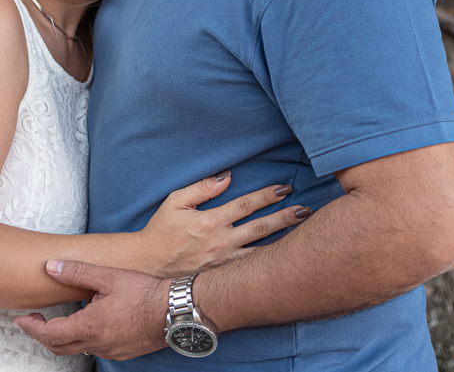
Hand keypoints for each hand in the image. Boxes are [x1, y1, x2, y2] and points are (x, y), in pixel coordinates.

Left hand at [14, 260, 169, 359]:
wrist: (176, 310)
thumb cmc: (145, 292)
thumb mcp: (108, 276)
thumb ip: (76, 272)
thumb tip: (51, 266)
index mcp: (89, 326)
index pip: (49, 334)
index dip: (32, 327)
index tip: (22, 319)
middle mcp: (97, 343)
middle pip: (59, 346)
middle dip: (42, 334)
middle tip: (35, 321)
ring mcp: (111, 350)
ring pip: (77, 349)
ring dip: (63, 337)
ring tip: (61, 320)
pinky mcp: (123, 351)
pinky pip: (95, 348)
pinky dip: (84, 338)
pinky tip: (89, 323)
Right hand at [138, 172, 309, 277]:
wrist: (147, 266)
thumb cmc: (160, 231)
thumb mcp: (175, 202)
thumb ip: (202, 188)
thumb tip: (227, 177)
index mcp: (210, 220)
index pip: (246, 205)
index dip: (267, 195)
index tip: (284, 188)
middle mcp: (221, 241)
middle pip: (261, 227)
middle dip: (285, 217)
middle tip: (306, 209)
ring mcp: (223, 261)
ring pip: (261, 250)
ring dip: (283, 240)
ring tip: (304, 232)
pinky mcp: (222, 275)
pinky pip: (250, 268)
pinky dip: (269, 262)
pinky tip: (283, 259)